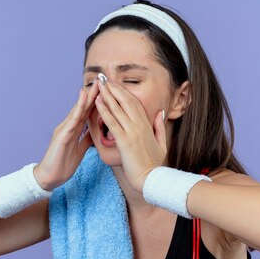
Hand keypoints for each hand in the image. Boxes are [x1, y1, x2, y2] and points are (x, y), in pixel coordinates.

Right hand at [34, 78, 98, 190]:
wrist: (50, 177)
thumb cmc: (63, 163)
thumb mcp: (80, 149)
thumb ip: (86, 138)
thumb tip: (96, 131)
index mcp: (74, 129)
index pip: (87, 112)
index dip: (97, 101)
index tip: (108, 91)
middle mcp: (68, 126)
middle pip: (82, 108)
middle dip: (92, 95)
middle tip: (102, 82)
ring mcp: (64, 130)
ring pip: (76, 112)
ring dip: (84, 100)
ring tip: (92, 88)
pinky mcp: (61, 137)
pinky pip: (70, 123)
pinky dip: (76, 113)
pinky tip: (81, 105)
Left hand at [95, 76, 167, 192]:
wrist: (153, 179)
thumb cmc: (155, 165)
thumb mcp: (162, 143)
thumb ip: (160, 127)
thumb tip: (160, 113)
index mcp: (148, 125)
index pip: (134, 103)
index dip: (124, 92)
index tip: (115, 85)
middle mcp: (140, 125)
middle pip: (126, 101)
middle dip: (114, 89)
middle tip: (104, 80)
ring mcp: (133, 132)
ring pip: (118, 109)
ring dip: (107, 95)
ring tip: (98, 85)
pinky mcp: (125, 141)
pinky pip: (112, 122)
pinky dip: (104, 111)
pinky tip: (97, 102)